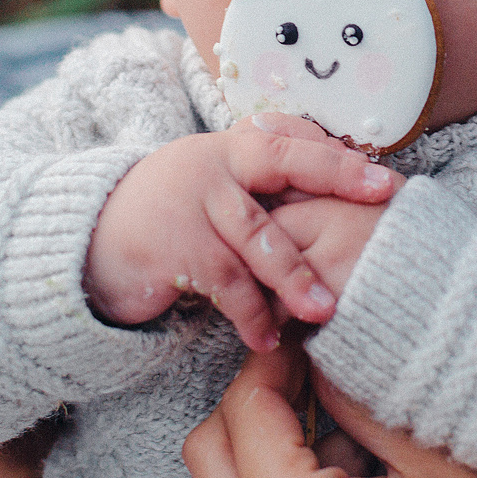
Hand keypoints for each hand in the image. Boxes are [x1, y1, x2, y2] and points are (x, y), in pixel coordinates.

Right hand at [85, 114, 400, 351]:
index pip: (295, 140)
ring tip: (325, 309)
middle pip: (283, 163)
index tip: (386, 175)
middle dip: (335, 177)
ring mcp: (193, 203)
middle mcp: (216, 164)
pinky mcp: (173, 247)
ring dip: (295, 276)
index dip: (339, 155)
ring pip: (257, 236)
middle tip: (381, 197)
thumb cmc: (172, 212)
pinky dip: (250, 314)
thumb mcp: (216, 185)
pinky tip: (268, 338)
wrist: (90, 234)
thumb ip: (264, 186)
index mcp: (234, 147)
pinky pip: (224, 284)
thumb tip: (337, 189)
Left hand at [183, 347, 476, 477]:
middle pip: (210, 453)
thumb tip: (320, 352)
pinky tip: (356, 460)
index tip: (308, 331)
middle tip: (308, 365)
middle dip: (251, 398)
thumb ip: (359, 400)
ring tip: (342, 412)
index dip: (273, 359)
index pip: (246, 413)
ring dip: (265, 442)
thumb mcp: (433, 455)